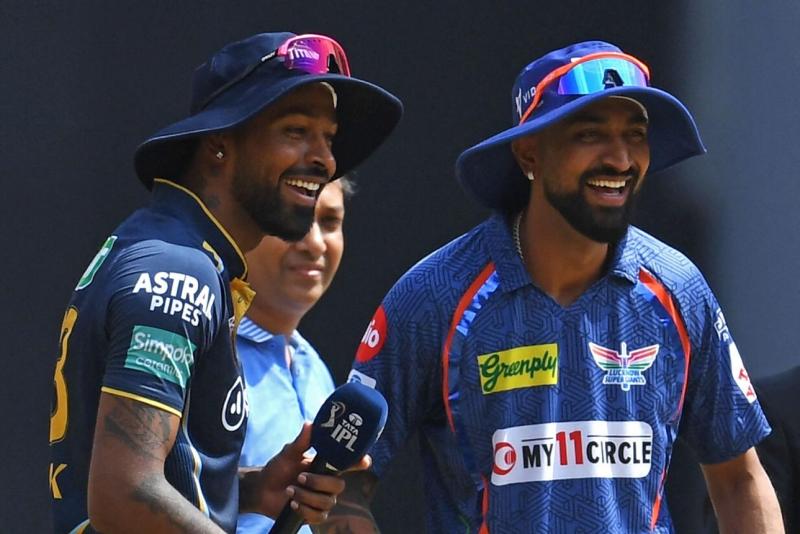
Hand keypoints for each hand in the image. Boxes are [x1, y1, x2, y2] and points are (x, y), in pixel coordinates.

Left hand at [253, 422, 370, 523]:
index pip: (348, 464)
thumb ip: (301, 441)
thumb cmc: (278, 468)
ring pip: (327, 502)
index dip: (359, 462)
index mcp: (325, 466)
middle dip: (318, 482)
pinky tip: (292, 504)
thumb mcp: (289, 453)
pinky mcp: (314, 514)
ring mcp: (321, 499)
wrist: (262, 489)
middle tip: (300, 477)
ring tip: (290, 490)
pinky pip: (319, 516)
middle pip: (339, 486)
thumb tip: (310, 424)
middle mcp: (327, 483)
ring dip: (306, 496)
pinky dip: (304, 510)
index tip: (364, 461)